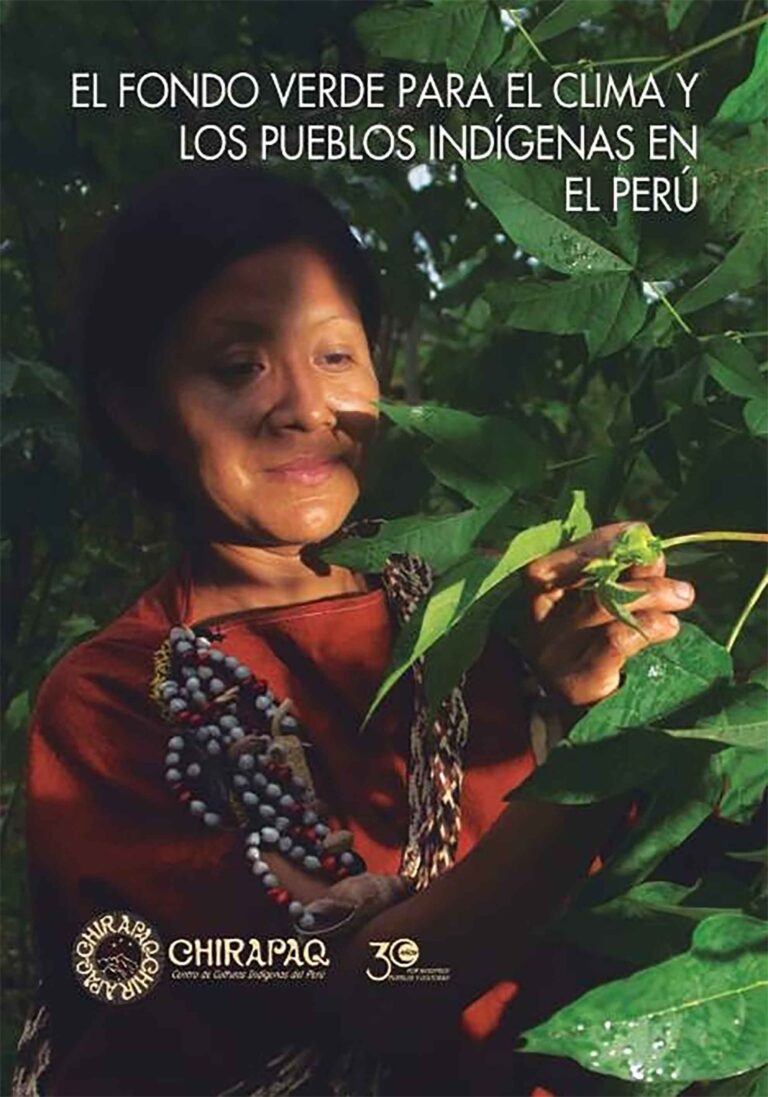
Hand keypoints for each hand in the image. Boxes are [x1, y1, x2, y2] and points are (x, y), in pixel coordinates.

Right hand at [524, 523, 695, 706]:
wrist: (587, 732)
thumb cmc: (593, 664)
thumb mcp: (601, 617)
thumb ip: (621, 583)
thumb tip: (652, 552)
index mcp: (535, 606)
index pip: (552, 563)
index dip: (595, 543)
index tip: (636, 532)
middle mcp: (535, 627)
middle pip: (584, 582)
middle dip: (637, 570)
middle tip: (678, 580)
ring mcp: (552, 655)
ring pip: (602, 606)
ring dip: (652, 595)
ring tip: (682, 598)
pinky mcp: (576, 681)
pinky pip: (615, 640)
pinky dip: (648, 627)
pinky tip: (669, 626)